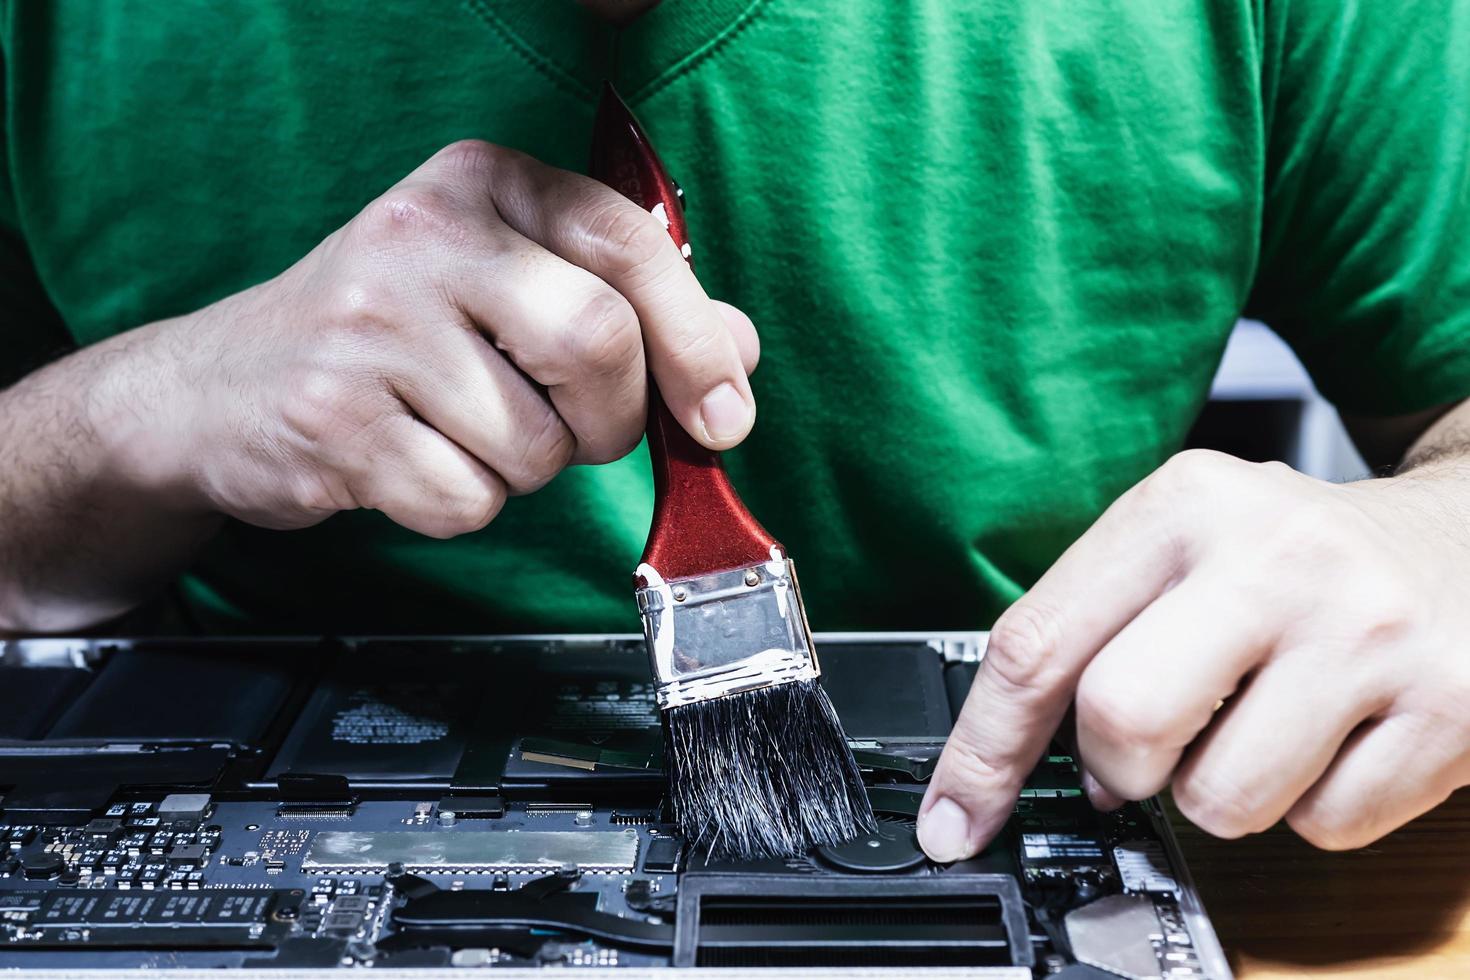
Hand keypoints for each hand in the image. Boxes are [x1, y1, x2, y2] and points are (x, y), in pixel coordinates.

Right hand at [145, 140, 757, 535]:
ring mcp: (370, 326)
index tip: (724, 411)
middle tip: (581, 431)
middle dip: (612, 419)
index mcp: (481, 183)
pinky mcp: (336, 419)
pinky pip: (466, 500)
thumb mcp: (507, 286)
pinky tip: (416, 460)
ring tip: (465, 429)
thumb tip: (737, 355)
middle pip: (595, 342)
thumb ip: (627, 307)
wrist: (224, 387)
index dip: (697, 339)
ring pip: (535, 443)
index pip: (629, 244)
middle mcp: (423, 237)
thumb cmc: (392, 333)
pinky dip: (462, 505)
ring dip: (527, 468)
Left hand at [918, 449, 1469, 857]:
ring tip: (1259, 726)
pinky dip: (1310, 806)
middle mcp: (1275, 558)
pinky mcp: (1445, 708)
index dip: (981, 751)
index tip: (953, 817)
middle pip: (1120, 723)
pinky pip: (1324, 827)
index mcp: (1183, 506)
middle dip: (1118, 769)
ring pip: (1221, 801)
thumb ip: (1097, 627)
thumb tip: (1014, 763)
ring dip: (1220, 793)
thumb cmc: (1299, 554)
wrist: (1467, 536)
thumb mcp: (1185, 541)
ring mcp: (1365, 634)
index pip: (1039, 642)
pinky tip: (1333, 737)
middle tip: (1151, 751)